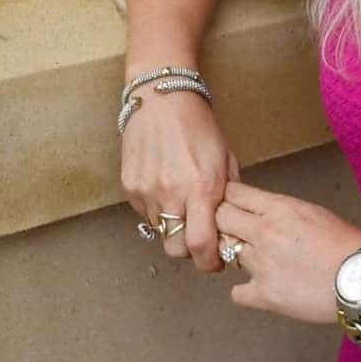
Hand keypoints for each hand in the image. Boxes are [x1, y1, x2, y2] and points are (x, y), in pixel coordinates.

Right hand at [120, 89, 240, 270]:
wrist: (162, 100)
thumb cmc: (200, 127)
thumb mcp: (225, 159)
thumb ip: (229, 195)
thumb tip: (230, 226)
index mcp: (201, 188)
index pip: (200, 245)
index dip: (209, 261)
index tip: (215, 260)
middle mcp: (171, 194)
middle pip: (176, 249)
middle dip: (190, 251)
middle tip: (200, 238)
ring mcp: (146, 191)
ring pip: (160, 233)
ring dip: (173, 229)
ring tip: (183, 207)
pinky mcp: (130, 187)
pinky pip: (145, 214)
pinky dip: (158, 212)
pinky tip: (166, 190)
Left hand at [214, 180, 360, 323]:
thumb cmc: (344, 244)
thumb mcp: (311, 212)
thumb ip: (279, 210)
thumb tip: (255, 211)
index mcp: (279, 208)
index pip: (233, 193)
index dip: (228, 199)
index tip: (230, 205)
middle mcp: (264, 232)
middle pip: (219, 219)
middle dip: (223, 223)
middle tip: (235, 232)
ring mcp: (262, 265)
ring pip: (227, 254)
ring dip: (240, 257)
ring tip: (264, 261)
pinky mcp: (264, 295)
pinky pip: (236, 292)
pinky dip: (246, 291)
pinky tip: (263, 287)